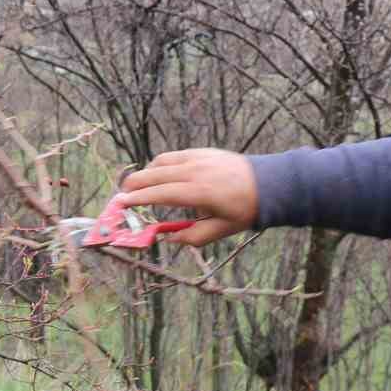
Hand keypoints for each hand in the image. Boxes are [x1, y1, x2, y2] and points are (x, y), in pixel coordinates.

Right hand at [117, 148, 257, 246]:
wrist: (268, 183)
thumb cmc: (244, 210)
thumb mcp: (220, 230)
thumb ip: (192, 237)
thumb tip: (168, 238)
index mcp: (199, 192)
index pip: (160, 194)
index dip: (138, 199)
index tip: (122, 203)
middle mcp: (195, 171)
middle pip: (154, 174)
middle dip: (134, 184)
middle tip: (121, 196)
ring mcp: (197, 158)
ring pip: (160, 162)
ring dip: (146, 173)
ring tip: (139, 187)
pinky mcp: (201, 152)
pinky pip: (173, 156)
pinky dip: (160, 165)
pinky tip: (158, 175)